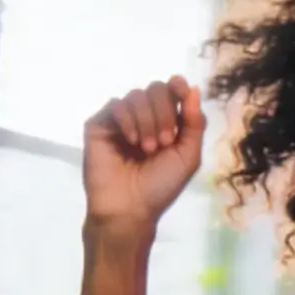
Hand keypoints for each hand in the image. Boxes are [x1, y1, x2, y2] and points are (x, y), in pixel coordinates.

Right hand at [83, 76, 203, 231]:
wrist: (129, 208)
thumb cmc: (161, 186)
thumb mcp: (188, 157)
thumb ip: (194, 124)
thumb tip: (193, 89)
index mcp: (166, 124)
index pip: (171, 92)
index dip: (177, 86)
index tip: (181, 90)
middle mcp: (143, 118)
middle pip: (155, 89)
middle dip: (164, 112)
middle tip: (165, 142)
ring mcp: (120, 121)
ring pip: (136, 95)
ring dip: (147, 120)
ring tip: (147, 148)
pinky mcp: (100, 125)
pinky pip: (116, 104)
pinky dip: (128, 119)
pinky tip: (131, 141)